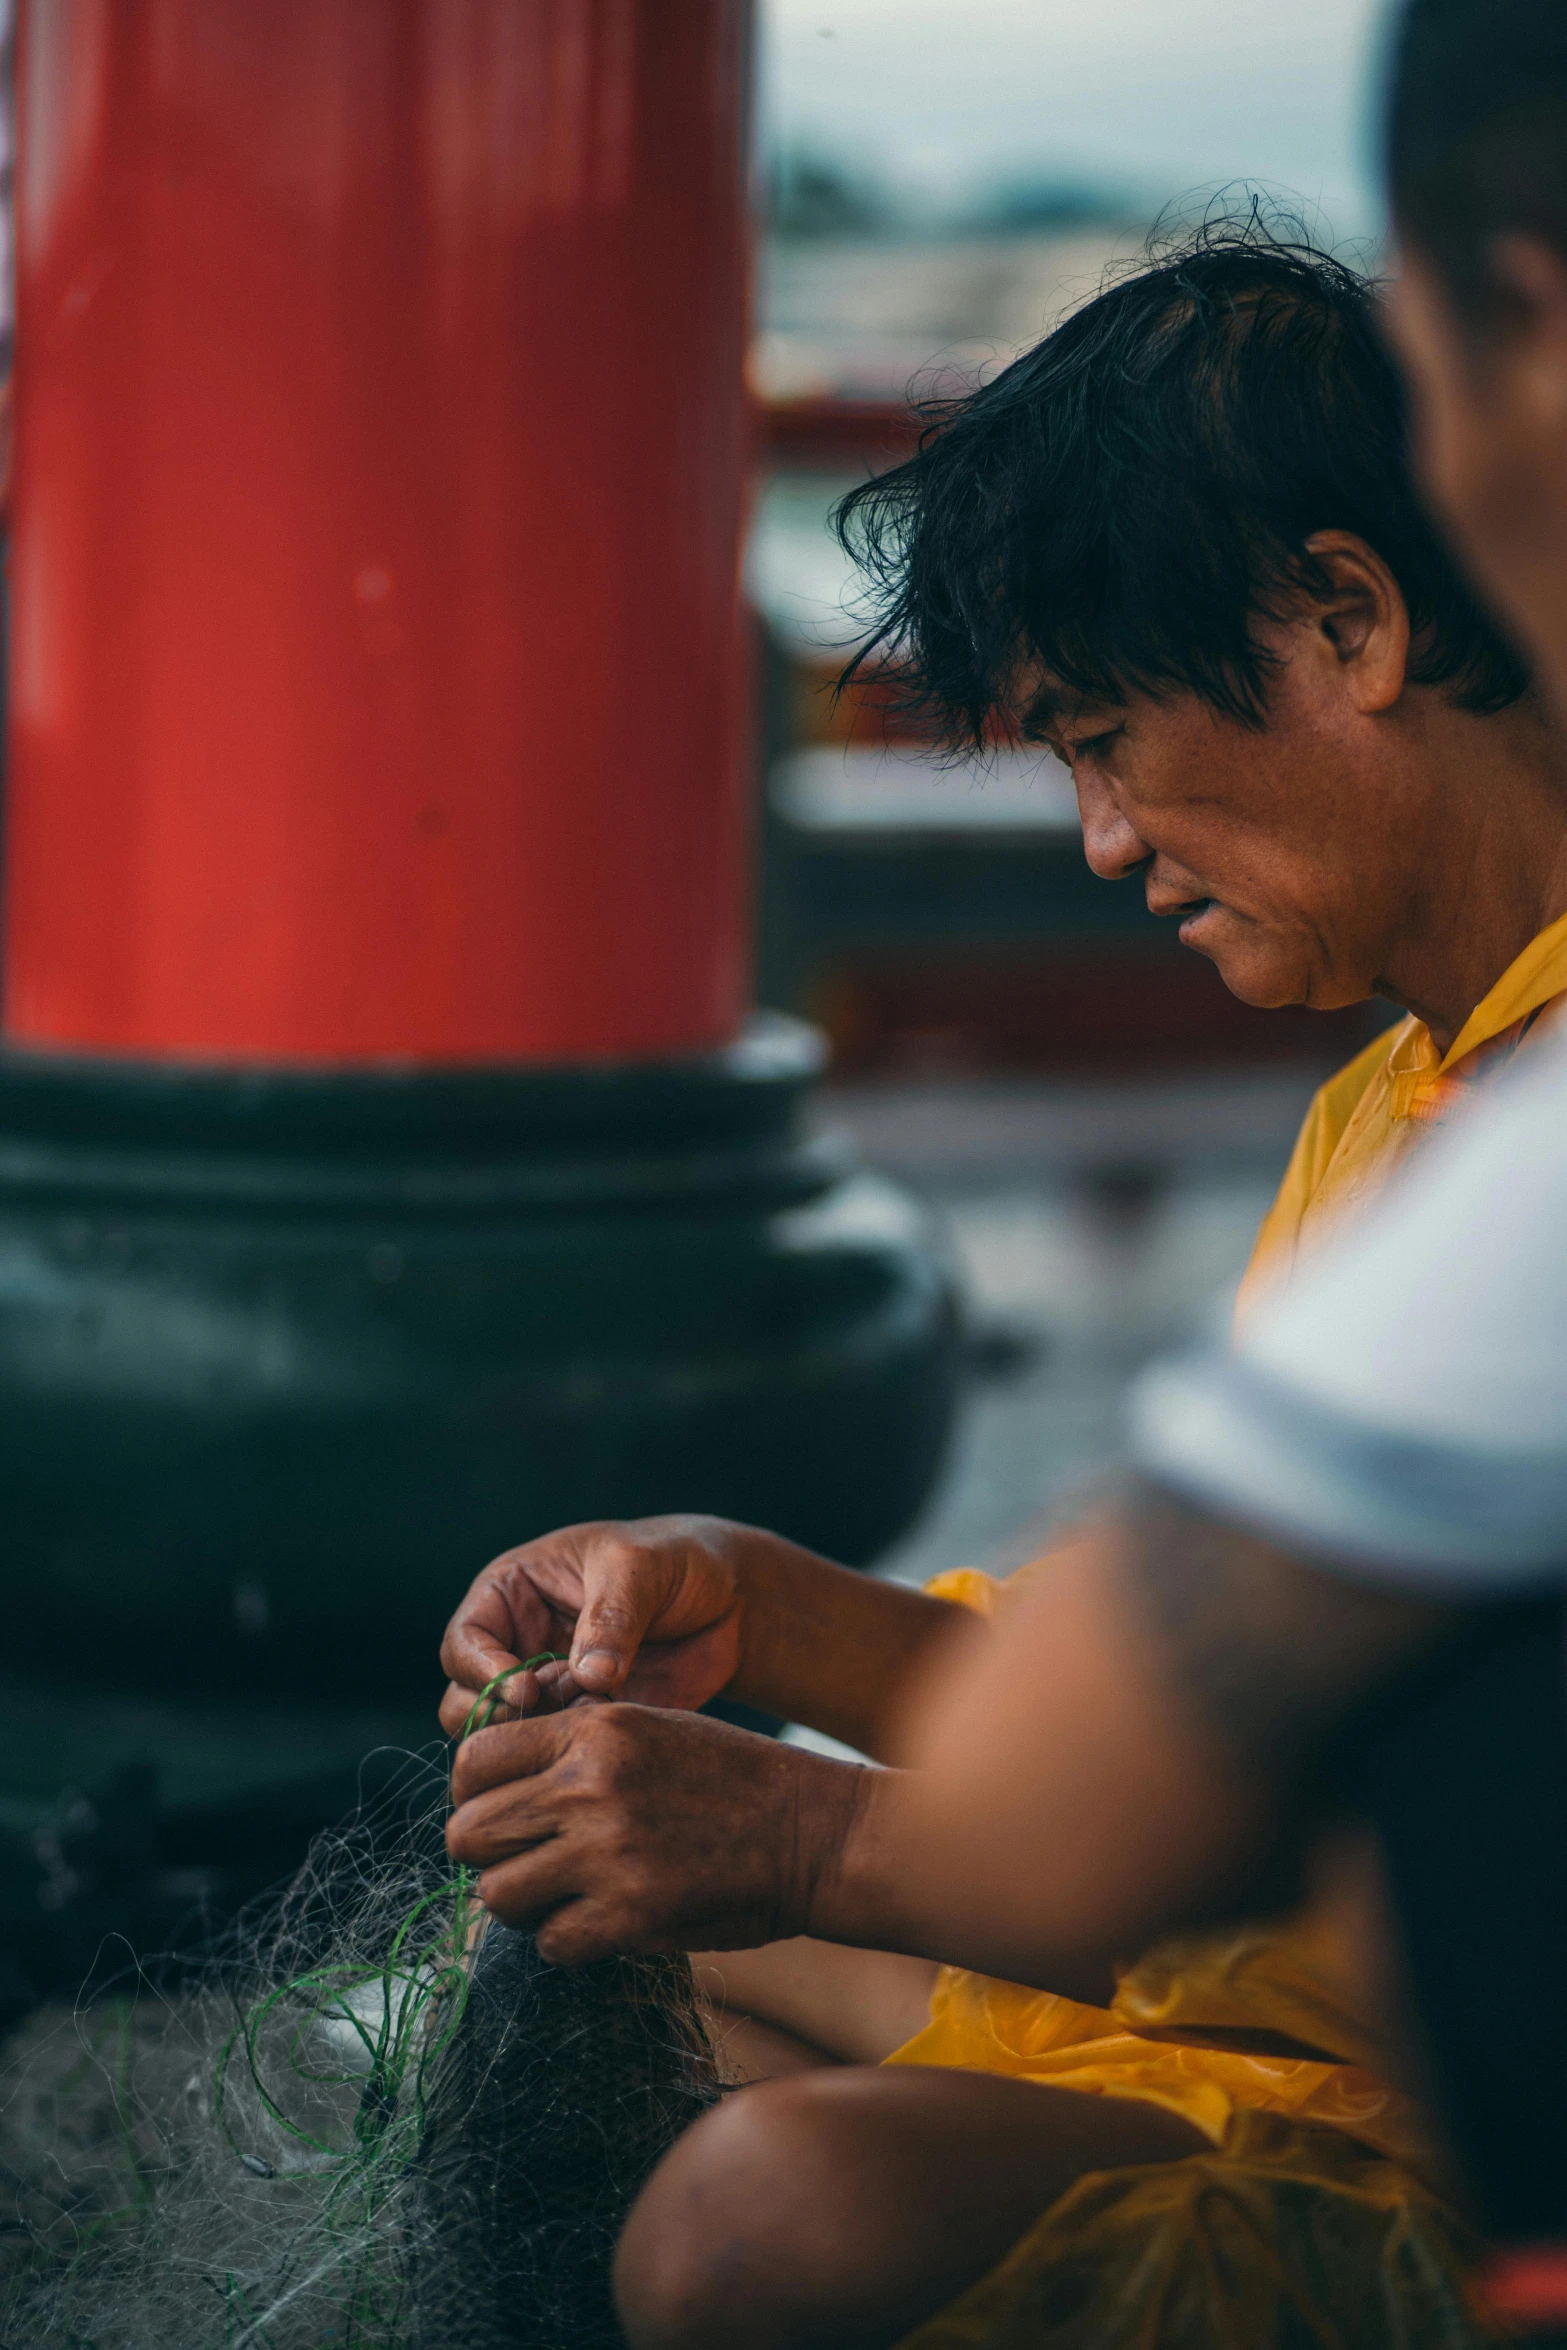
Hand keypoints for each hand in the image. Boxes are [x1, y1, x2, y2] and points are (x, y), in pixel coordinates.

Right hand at [438, 1515, 749, 1736]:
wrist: (729, 1601)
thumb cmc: (674, 1560)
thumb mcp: (640, 1567)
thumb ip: (611, 1616)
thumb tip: (588, 1676)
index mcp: (512, 1594)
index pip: (463, 1643)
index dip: (481, 1671)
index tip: (527, 1689)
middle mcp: (519, 1646)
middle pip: (465, 1701)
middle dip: (502, 1716)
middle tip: (556, 1709)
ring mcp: (549, 1691)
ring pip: (506, 1738)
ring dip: (543, 1734)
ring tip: (598, 1705)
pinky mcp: (583, 1724)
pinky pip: (559, 1754)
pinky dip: (579, 1749)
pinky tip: (617, 1722)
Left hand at [445, 1704, 870, 1963]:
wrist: (812, 1831)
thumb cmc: (732, 1779)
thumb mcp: (653, 1727)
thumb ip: (575, 1749)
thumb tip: (497, 1789)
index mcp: (594, 1729)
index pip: (474, 1759)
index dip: (473, 1793)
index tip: (498, 1811)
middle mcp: (589, 1785)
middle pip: (468, 1832)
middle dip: (484, 1854)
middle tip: (521, 1862)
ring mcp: (607, 1852)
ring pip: (497, 1895)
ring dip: (520, 1904)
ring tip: (558, 1897)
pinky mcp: (630, 1914)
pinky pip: (549, 1943)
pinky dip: (565, 1941)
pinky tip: (597, 1924)